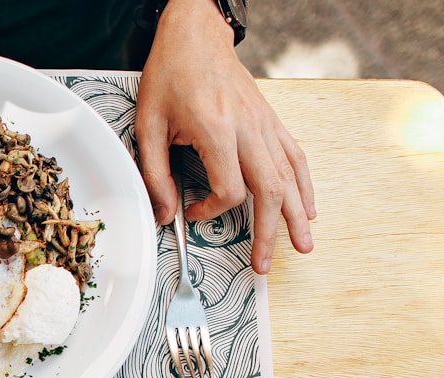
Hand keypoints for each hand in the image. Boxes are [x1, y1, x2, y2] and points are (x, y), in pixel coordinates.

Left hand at [136, 0, 315, 273]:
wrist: (195, 36)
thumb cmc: (170, 76)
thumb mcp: (148, 126)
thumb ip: (155, 174)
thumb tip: (164, 214)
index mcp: (218, 131)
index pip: (229, 189)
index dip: (210, 210)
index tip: (191, 213)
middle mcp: (249, 129)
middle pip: (269, 190)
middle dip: (269, 232)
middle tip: (263, 264)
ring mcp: (265, 124)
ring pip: (289, 177)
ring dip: (295, 215)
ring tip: (302, 246)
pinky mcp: (270, 121)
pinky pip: (295, 157)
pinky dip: (303, 185)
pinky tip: (306, 208)